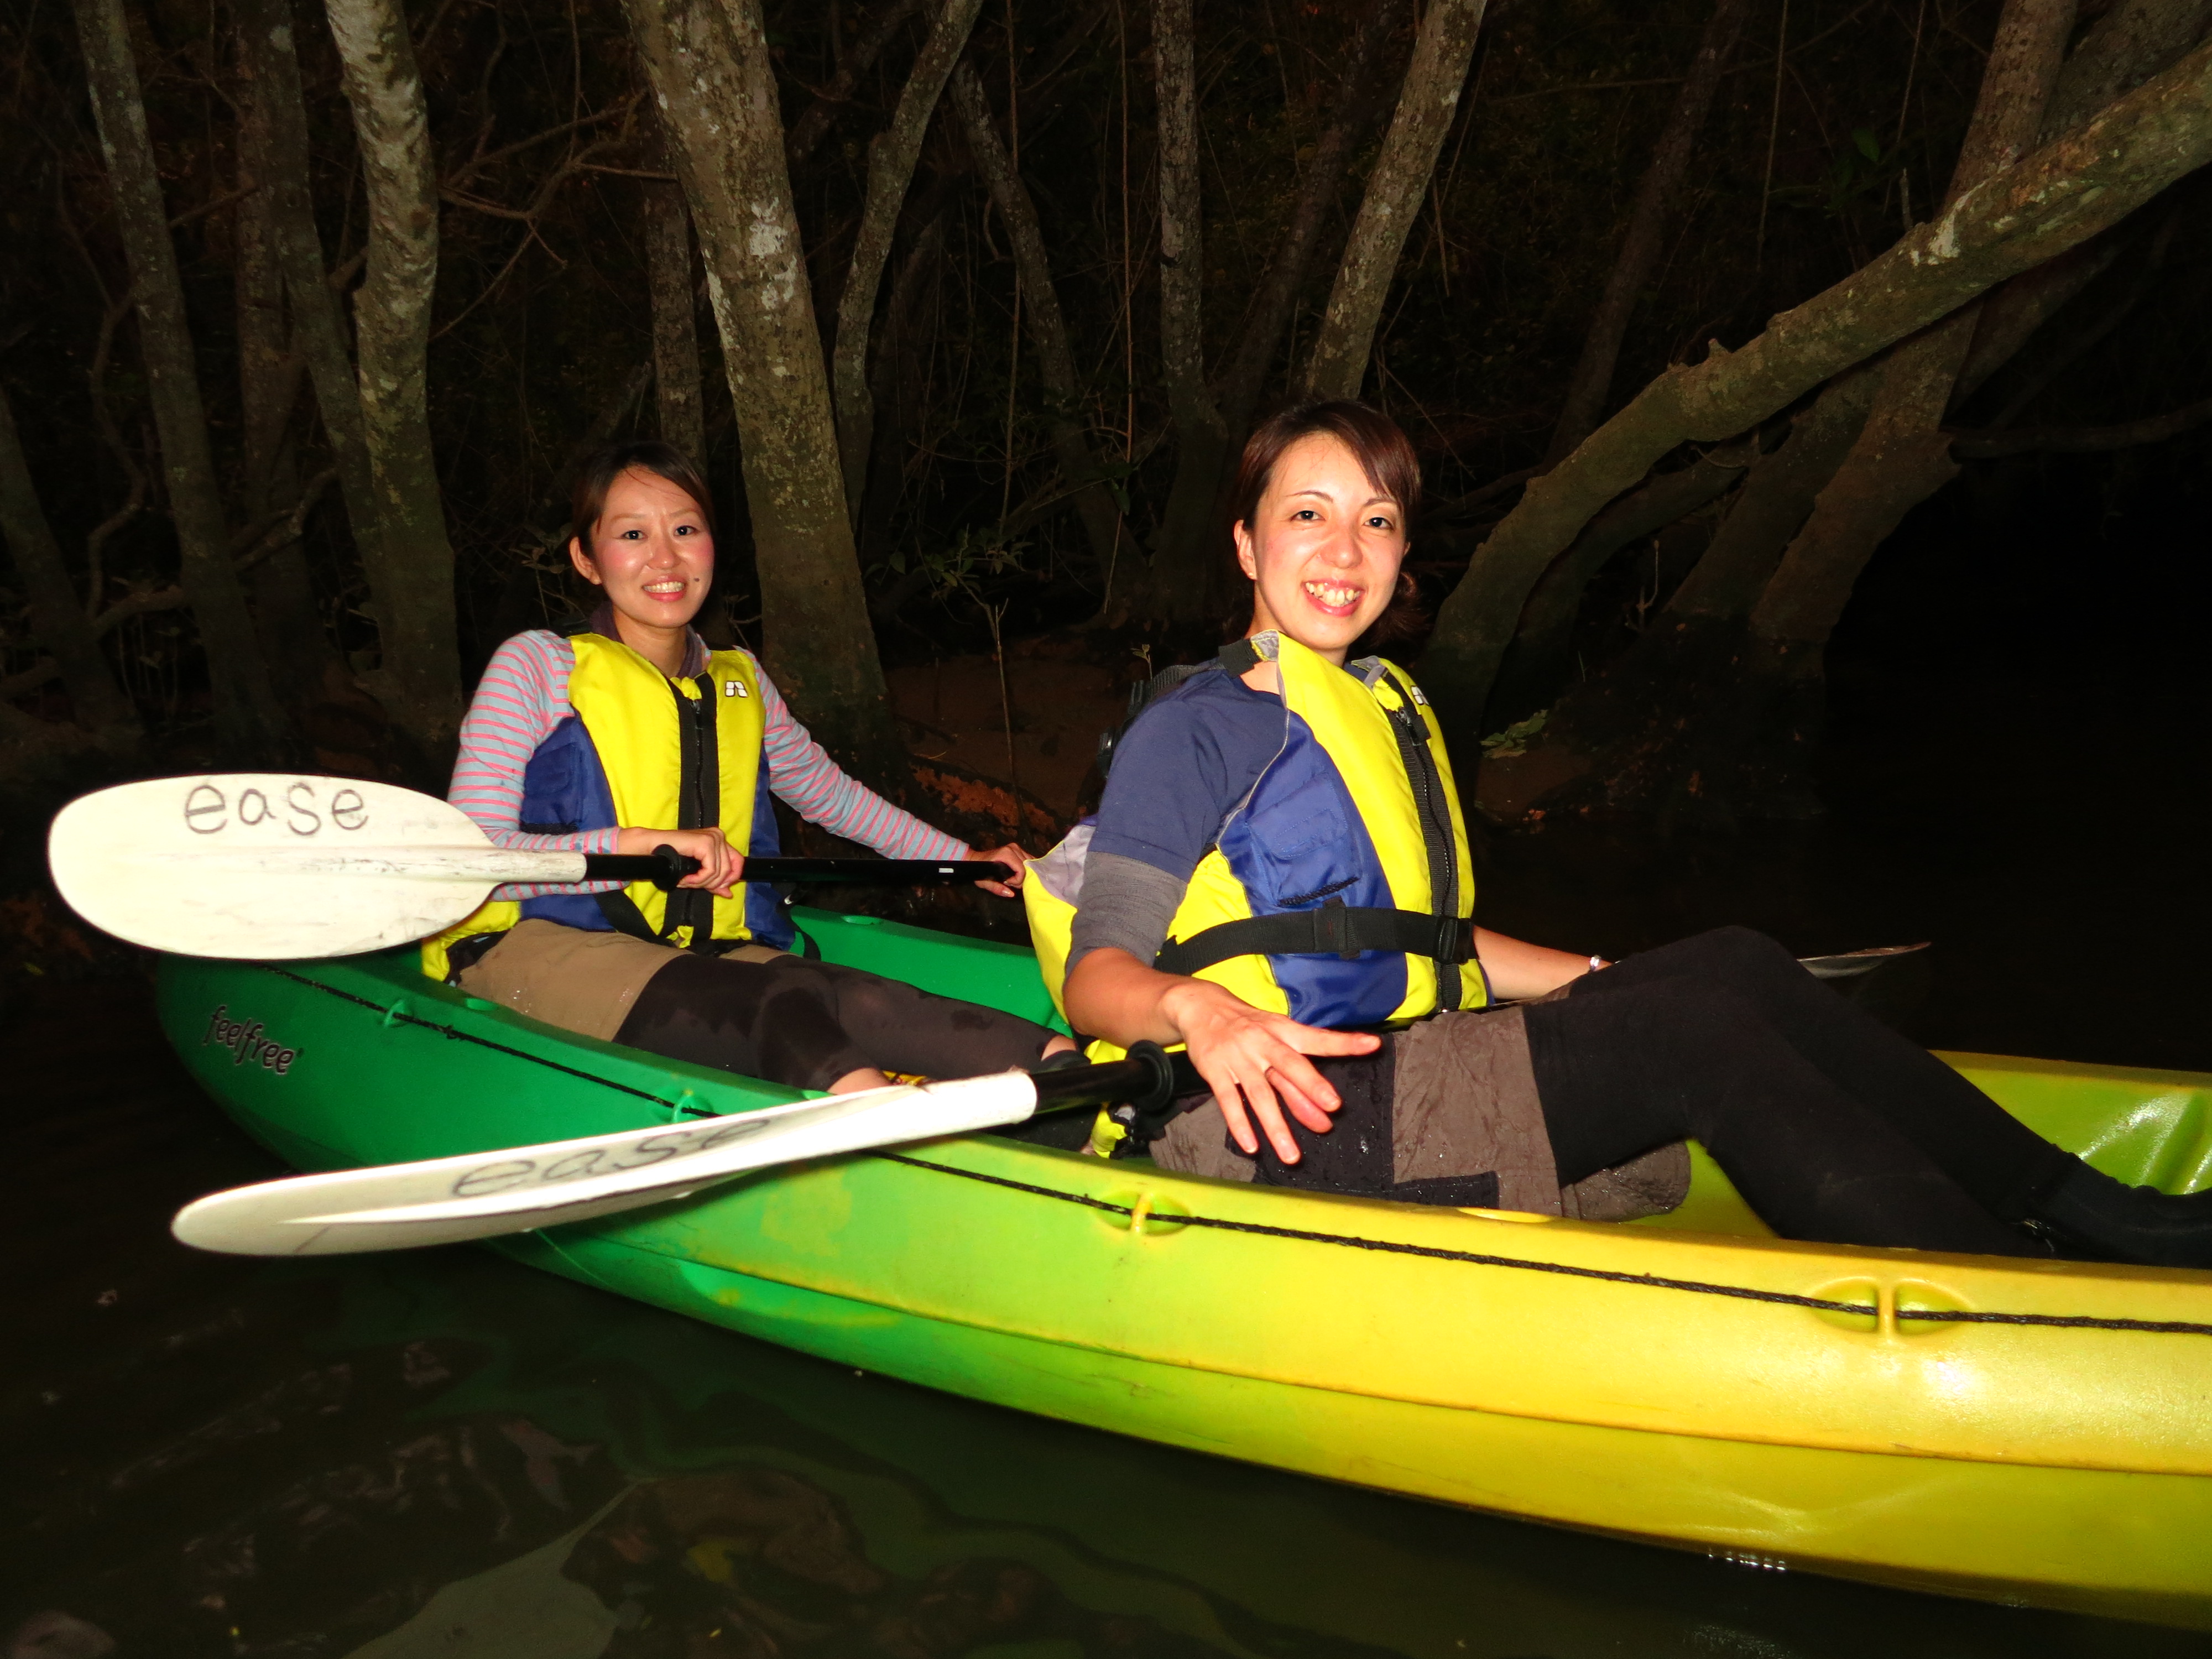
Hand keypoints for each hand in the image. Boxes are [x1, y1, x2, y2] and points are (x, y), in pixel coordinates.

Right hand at [616, 825, 741, 897]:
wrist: (652, 847)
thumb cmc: (672, 858)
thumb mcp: (697, 872)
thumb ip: (714, 881)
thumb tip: (728, 893)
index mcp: (719, 840)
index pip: (738, 862)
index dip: (730, 879)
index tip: (717, 888)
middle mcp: (718, 836)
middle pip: (729, 870)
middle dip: (712, 884)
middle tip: (693, 884)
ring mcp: (713, 838)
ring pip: (719, 873)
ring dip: (701, 883)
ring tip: (686, 881)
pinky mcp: (706, 843)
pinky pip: (710, 871)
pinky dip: (698, 880)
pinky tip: (685, 878)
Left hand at [970, 842, 1027, 899]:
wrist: (975, 859)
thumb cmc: (980, 871)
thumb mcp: (986, 883)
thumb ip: (998, 889)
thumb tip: (1011, 894)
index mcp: (1006, 854)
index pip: (1021, 870)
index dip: (1017, 881)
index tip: (1008, 883)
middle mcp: (1013, 848)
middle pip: (1027, 867)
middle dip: (1021, 877)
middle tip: (1010, 881)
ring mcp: (1016, 847)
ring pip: (1030, 863)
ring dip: (1024, 873)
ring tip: (1012, 877)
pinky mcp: (1017, 848)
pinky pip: (1028, 859)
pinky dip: (1027, 868)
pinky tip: (1018, 872)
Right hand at [1160, 978, 1380, 1162]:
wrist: (1201, 1007)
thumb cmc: (1248, 1025)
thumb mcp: (1275, 1037)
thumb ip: (1297, 1075)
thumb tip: (1325, 1110)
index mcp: (1283, 1031)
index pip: (1317, 1038)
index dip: (1344, 1042)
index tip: (1371, 1045)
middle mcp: (1263, 1042)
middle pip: (1289, 1066)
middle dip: (1310, 1087)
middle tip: (1331, 1108)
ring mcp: (1238, 1058)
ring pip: (1260, 1095)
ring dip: (1276, 1126)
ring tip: (1292, 1155)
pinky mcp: (1215, 1071)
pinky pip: (1228, 1101)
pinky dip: (1240, 1124)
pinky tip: (1252, 1145)